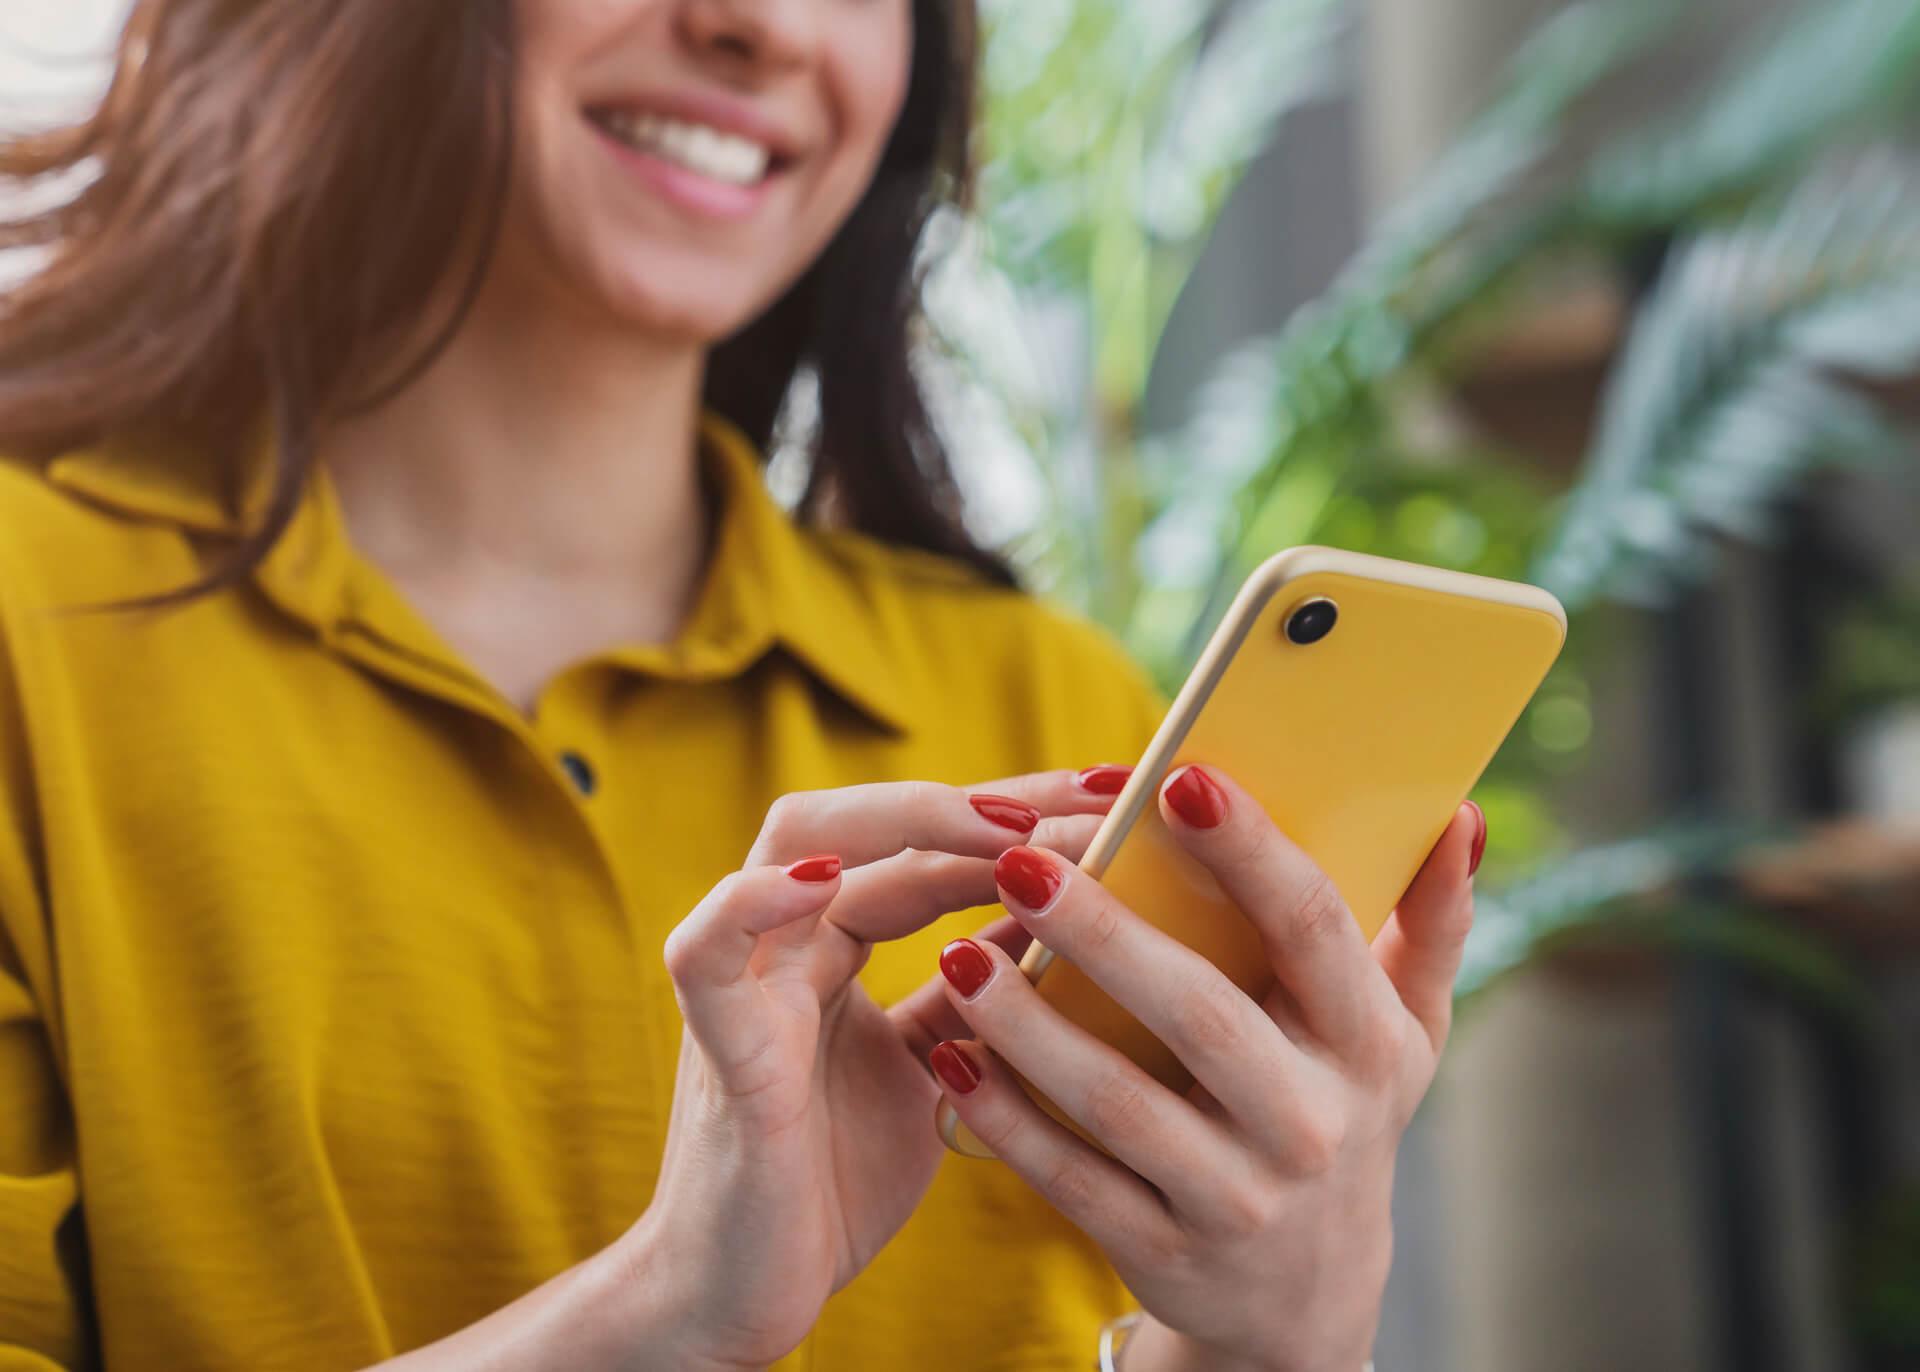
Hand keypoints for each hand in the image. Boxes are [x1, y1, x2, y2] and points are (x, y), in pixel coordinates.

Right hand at [619, 769, 1127, 1370]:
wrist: (745, 1298)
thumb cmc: (833, 1184)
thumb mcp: (937, 1072)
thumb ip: (977, 995)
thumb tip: (1067, 921)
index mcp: (836, 947)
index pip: (928, 845)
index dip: (1021, 813)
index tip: (1120, 796)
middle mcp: (789, 944)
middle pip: (871, 820)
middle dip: (984, 798)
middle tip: (1094, 794)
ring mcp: (748, 984)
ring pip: (794, 845)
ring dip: (904, 822)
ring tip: (1003, 823)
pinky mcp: (717, 1047)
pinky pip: (709, 950)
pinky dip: (755, 903)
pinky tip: (824, 879)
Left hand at [928, 765, 1482, 1371]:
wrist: (1309, 1300)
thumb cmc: (1344, 1113)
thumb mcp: (1405, 1033)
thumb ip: (1430, 923)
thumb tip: (1457, 814)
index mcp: (1366, 1043)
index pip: (1312, 930)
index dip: (1251, 852)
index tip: (1180, 779)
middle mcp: (1310, 1122)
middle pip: (1201, 1014)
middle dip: (1106, 933)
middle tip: (1020, 858)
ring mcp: (1238, 1197)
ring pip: (1121, 1103)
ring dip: (1032, 1028)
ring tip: (958, 955)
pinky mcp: (1166, 1251)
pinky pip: (1074, 1181)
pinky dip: (1008, 1122)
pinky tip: (950, 1058)